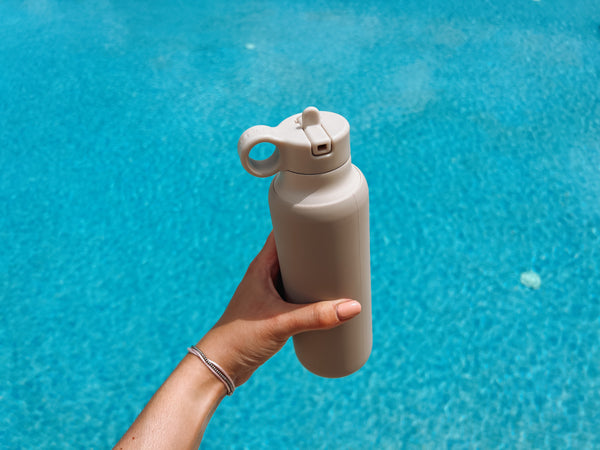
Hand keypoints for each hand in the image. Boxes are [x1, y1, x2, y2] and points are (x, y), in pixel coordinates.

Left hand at [197, 232, 361, 386]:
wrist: (220, 366)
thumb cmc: (241, 337)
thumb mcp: (282, 324)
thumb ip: (317, 316)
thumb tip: (353, 307)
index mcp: (261, 267)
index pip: (283, 234)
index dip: (303, 226)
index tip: (326, 224)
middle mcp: (264, 276)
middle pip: (294, 255)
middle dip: (316, 252)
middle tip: (342, 251)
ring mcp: (268, 294)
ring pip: (296, 276)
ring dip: (314, 275)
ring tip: (339, 273)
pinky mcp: (273, 312)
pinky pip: (295, 295)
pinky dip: (310, 294)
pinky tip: (324, 299)